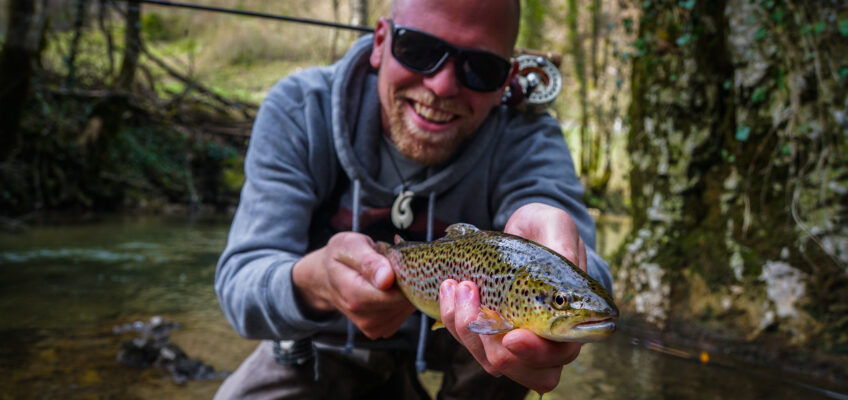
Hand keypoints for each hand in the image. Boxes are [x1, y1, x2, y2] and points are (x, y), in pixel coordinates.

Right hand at [292, 232, 415, 338]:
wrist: (325, 277)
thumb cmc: (339, 256)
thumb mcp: (349, 246)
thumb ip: (368, 261)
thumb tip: (387, 278)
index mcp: (354, 295)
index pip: (396, 295)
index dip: (404, 277)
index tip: (394, 260)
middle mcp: (363, 316)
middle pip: (404, 301)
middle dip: (404, 280)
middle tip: (388, 264)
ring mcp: (372, 326)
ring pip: (407, 307)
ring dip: (402, 288)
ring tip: (384, 276)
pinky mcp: (380, 329)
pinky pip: (404, 313)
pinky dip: (400, 298)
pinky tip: (386, 289)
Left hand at [438, 202, 587, 392]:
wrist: (516, 232)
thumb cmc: (542, 229)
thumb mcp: (553, 224)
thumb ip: (561, 243)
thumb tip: (564, 265)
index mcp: (571, 314)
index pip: (562, 352)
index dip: (537, 353)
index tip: (512, 336)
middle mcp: (546, 336)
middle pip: (529, 374)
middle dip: (496, 349)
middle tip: (478, 303)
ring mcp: (516, 339)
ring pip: (492, 362)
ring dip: (468, 326)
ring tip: (461, 284)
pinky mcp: (489, 334)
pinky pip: (469, 343)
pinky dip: (454, 318)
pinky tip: (450, 287)